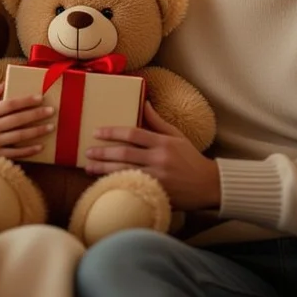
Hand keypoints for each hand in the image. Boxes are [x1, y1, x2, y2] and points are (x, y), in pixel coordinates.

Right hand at [0, 83, 54, 176]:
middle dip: (37, 114)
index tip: (40, 97)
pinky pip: (15, 154)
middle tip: (52, 111)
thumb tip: (3, 84)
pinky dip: (28, 151)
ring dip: (37, 131)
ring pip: (20, 136)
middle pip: (18, 119)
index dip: (26, 100)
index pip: (9, 104)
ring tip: (50, 127)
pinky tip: (39, 147)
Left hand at [84, 101, 220, 211]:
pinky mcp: (157, 193)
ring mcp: (158, 178)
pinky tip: (103, 183)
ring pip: (124, 171)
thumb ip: (158, 122)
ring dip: (103, 170)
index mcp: (163, 143)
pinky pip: (132, 187)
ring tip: (88, 167)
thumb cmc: (191, 159)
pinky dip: (116, 184)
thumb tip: (144, 102)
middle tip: (87, 152)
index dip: (113, 132)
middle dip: (103, 153)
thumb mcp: (177, 136)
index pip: (133, 133)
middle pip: (124, 154)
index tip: (97, 132)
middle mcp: (159, 159)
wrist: (209, 185)